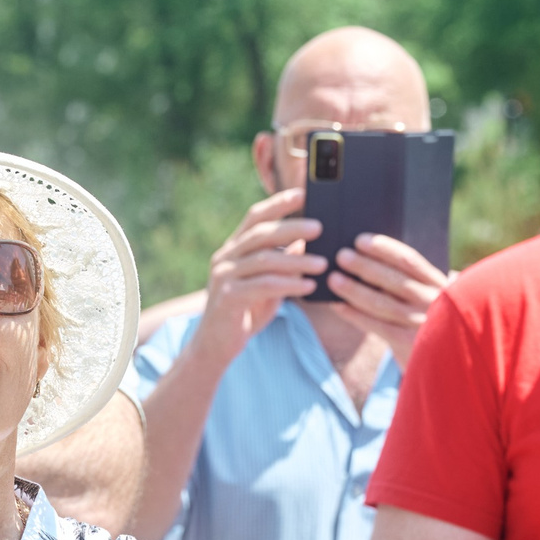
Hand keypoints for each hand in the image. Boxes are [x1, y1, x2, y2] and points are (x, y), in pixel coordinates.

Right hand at [196, 188, 324, 363]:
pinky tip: (308, 287)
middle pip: (261, 234)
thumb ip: (284, 263)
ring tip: (322, 263)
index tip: (303, 194)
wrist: (216, 346)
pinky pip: (263, 286)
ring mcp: (224, 277)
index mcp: (233, 249)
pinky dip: (288, 285)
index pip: (255, 217)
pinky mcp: (227, 298)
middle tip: (320, 227)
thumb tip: (310, 242)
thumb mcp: (268, 284)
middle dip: (292, 228)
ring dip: (297, 260)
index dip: (278, 203)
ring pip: (264, 260)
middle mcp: (225, 258)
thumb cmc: (246, 312)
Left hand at [326, 233, 451, 369]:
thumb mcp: (427, 296)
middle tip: (341, 255)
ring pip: (383, 304)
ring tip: (333, 279)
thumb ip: (408, 281)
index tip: (360, 240)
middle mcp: (434, 301)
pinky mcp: (411, 345)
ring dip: (355, 290)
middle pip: (394, 280)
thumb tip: (364, 259)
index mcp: (439, 283)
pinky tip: (338, 306)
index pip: (410, 260)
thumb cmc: (427, 319)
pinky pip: (377, 326)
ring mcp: (423, 324)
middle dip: (365, 266)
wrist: (446, 359)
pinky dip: (355, 315)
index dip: (384, 249)